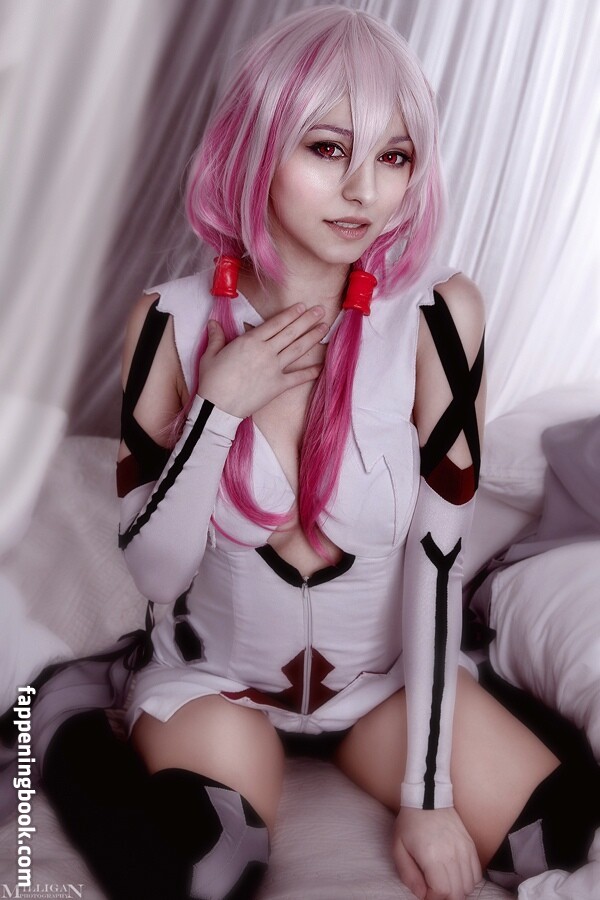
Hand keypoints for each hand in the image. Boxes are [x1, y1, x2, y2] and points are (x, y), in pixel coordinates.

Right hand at [196, 303, 327, 417]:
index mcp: (250, 341)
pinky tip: (322, 366)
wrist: (218, 407)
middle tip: (321, 310)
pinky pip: (298, 377)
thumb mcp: (210, 354)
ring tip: (324, 327)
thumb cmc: (212, 380)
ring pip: (298, 349)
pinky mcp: (278, 386)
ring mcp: (274, 369)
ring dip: (312, 337)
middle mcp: (266, 352)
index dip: (291, 314)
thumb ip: (216, 336)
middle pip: (291, 332)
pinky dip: (311, 372)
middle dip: (307, 320)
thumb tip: (213, 322)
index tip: (302, 306)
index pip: (276, 323)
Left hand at [393, 806, 481, 899]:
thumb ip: (408, 874)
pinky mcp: (470, 845)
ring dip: (457, 890)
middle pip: (458, 893)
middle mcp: (452, 854)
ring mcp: (464, 849)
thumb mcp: (398, 847)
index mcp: (432, 856)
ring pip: (469, 886)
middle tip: (434, 890)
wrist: (427, 796)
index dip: (433, 898)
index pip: (442, 892)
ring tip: (444, 882)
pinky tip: (456, 875)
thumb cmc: (410, 822)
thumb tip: (421, 894)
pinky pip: (477, 873)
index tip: (425, 893)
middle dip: (445, 897)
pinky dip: (468, 880)